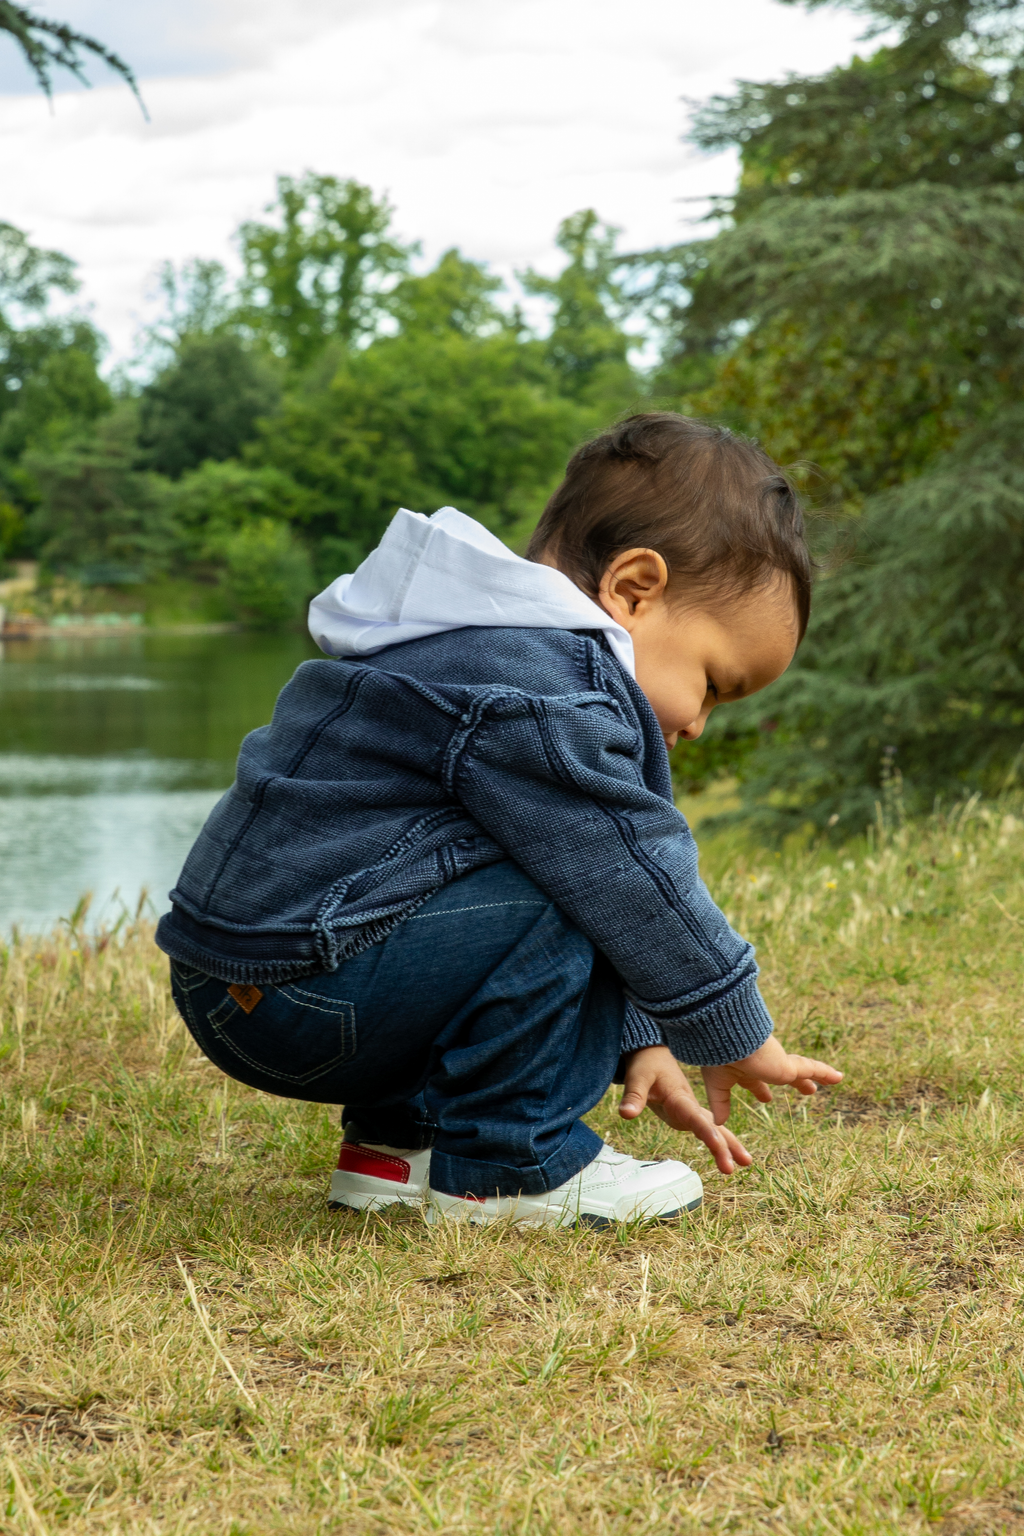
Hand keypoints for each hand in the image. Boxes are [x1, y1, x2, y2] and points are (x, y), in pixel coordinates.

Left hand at [619, 1045, 752, 1174]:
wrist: (653, 1054)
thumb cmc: (646, 1064)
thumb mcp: (637, 1077)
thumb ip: (633, 1096)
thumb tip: (626, 1115)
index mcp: (681, 1097)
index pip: (696, 1118)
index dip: (707, 1132)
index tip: (719, 1146)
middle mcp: (691, 1105)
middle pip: (713, 1127)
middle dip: (728, 1145)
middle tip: (743, 1164)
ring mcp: (692, 1111)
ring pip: (715, 1129)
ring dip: (730, 1145)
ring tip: (747, 1163)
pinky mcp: (688, 1114)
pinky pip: (707, 1129)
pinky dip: (721, 1142)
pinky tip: (729, 1155)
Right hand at [701, 1034, 842, 1124]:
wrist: (727, 1039)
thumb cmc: (717, 1057)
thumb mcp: (717, 1084)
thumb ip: (720, 1103)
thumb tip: (718, 1122)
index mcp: (743, 1068)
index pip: (754, 1081)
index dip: (759, 1090)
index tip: (766, 1099)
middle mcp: (762, 1064)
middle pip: (782, 1074)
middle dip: (792, 1082)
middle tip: (804, 1089)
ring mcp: (777, 1063)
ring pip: (799, 1070)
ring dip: (808, 1078)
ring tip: (817, 1087)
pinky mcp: (789, 1065)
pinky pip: (812, 1068)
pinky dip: (825, 1072)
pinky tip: (839, 1077)